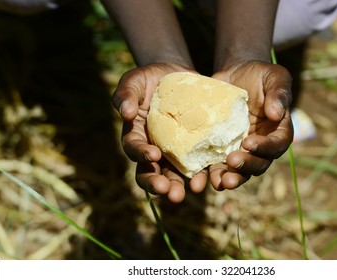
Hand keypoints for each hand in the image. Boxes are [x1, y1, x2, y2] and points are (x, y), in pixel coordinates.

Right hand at [112, 63, 207, 202]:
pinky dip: (203, 173)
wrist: (177, 76)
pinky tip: (212, 178)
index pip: (134, 148)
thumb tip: (124, 113)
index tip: (152, 155)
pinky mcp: (193, 148)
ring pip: (174, 175)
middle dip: (159, 184)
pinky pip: (197, 164)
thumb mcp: (134, 81)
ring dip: (181, 186)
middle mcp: (152, 149)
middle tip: (170, 192)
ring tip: (192, 191)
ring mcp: (173, 152)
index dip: (141, 154)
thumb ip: (126, 94)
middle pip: (151, 172)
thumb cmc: (150, 79)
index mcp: (136, 135)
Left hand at [210, 60, 293, 189]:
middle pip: (259, 163)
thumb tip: (277, 114)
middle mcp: (261, 145)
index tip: (248, 143)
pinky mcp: (222, 149)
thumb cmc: (259, 74)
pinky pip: (219, 164)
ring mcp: (241, 150)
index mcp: (278, 130)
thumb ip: (279, 92)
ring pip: (240, 170)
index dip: (265, 147)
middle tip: (232, 163)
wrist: (234, 75)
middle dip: (246, 167)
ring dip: (231, 178)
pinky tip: (202, 177)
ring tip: (221, 182)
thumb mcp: (274, 76)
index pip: (277, 144)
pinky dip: (212, 172)